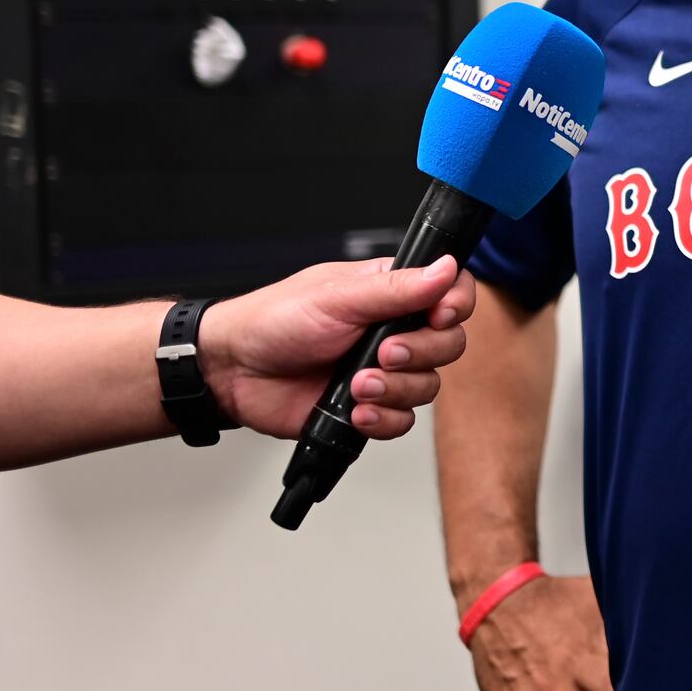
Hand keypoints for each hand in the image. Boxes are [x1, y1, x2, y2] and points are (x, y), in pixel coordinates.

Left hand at [198, 256, 476, 437]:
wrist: (235, 371)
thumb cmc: (274, 321)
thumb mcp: (338, 298)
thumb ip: (397, 288)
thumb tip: (446, 269)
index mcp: (391, 292)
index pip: (451, 292)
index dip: (456, 306)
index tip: (439, 316)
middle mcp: (393, 331)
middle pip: (447, 345)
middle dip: (419, 353)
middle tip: (383, 353)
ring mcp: (384, 371)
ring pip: (428, 387)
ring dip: (395, 389)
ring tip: (356, 385)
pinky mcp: (370, 407)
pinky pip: (403, 421)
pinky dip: (383, 418)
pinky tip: (354, 410)